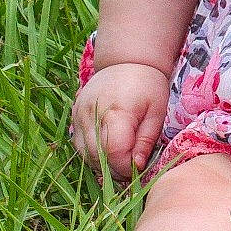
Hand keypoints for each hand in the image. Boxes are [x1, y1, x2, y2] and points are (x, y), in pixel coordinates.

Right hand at [71, 62, 170, 179]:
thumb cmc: (147, 85)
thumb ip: (146, 140)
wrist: (126, 60)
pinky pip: (79, 144)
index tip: (139, 169)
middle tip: (132, 170)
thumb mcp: (157, 112)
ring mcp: (79, 115)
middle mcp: (91, 114)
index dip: (125, 168)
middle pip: (97, 156)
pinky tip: (108, 153)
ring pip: (85, 154)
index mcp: (116, 111)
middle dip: (115, 170)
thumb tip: (138, 166)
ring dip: (103, 165)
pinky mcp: (74, 115)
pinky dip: (93, 154)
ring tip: (121, 162)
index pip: (114, 152)